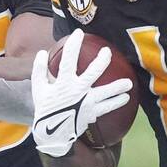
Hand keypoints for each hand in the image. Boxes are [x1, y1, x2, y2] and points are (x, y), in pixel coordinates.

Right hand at [30, 28, 132, 157]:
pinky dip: (116, 103)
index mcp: (63, 83)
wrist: (52, 133)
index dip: (74, 45)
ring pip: (106, 93)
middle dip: (102, 61)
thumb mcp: (38, 88)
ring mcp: (86, 103)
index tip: (79, 33)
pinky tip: (125, 98)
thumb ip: (39, 70)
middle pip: (93, 73)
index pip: (68, 59)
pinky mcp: (92, 113)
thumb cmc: (45, 108)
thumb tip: (42, 52)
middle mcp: (77, 92)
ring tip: (129, 83)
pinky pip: (107, 108)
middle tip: (108, 52)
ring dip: (118, 87)